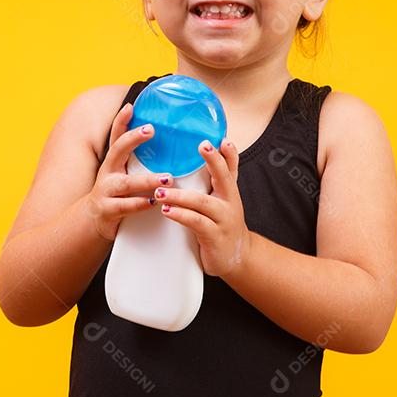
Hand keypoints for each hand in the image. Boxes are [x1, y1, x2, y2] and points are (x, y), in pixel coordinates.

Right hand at [85, 102, 172, 241]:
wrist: (93, 218)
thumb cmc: (115, 191)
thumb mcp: (121, 171)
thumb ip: (135, 157)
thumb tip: (158, 136)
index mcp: (113, 160)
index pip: (116, 136)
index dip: (121, 120)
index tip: (131, 106)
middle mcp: (108, 172)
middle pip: (117, 150)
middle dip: (133, 139)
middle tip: (150, 129)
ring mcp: (106, 191)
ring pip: (127, 184)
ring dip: (148, 180)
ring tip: (167, 178)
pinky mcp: (109, 210)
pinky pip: (126, 206)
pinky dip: (140, 204)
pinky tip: (154, 202)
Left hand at [155, 138, 251, 278]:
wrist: (236, 257)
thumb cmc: (223, 224)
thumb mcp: (224, 200)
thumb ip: (216, 179)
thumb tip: (209, 152)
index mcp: (230, 191)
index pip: (231, 167)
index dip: (228, 153)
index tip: (221, 139)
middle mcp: (230, 202)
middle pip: (224, 178)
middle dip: (214, 161)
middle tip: (202, 146)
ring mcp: (224, 220)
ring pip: (202, 202)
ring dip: (180, 195)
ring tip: (161, 191)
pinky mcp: (214, 237)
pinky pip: (196, 223)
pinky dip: (181, 215)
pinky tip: (167, 211)